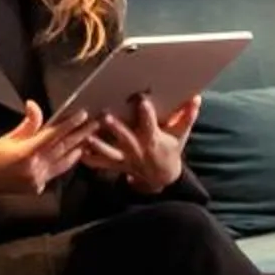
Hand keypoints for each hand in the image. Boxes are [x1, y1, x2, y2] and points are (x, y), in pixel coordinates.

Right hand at [0, 102, 100, 205]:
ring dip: (78, 149)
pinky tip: (75, 154)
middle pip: (63, 148)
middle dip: (81, 135)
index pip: (54, 135)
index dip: (70, 124)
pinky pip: (56, 172)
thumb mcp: (7, 138)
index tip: (83, 114)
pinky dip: (66, 162)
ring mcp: (38, 179)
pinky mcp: (38, 187)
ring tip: (91, 137)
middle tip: (96, 124)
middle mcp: (35, 167)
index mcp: (26, 152)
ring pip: (64, 162)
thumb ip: (28, 124)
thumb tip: (35, 105)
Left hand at [81, 93, 198, 194]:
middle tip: (105, 116)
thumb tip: (196, 98)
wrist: (162, 176)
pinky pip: (100, 163)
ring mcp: (125, 158)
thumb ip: (187, 116)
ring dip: (97, 144)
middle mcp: (137, 148)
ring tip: (86, 134)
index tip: (142, 100)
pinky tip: (78, 150)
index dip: (146, 112)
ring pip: (108, 153)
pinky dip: (89, 158)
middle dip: (115, 127)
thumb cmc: (171, 149)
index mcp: (153, 139)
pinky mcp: (116, 164)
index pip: (150, 124)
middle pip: (125, 138)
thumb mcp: (181, 134)